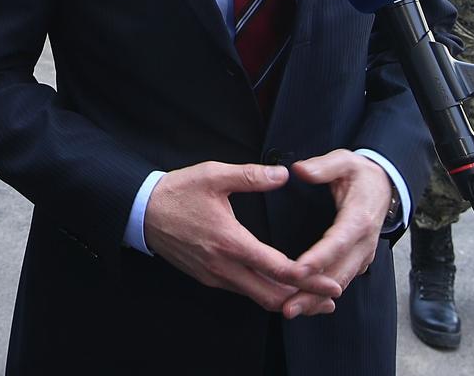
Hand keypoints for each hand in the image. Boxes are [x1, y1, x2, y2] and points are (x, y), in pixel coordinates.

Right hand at [142, 161, 340, 317]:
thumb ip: (250, 175)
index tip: (331, 281)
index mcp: (229, 241)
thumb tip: (283, 175)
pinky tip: (278, 286)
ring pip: (256, 297)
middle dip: (304, 299)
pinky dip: (265, 293)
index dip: (308, 278)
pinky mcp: (207, 277)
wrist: (141, 211)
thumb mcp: (213, 175)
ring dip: (285, 298)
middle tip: (331, 297)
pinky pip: (242, 291)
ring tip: (312, 296)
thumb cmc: (178, 191)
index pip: (276, 268)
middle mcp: (223, 266)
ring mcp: (214, 276)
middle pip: (271, 295)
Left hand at [287, 151, 391, 296]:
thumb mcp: (344, 160)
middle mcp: (364, 242)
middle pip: (338, 272)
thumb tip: (299, 170)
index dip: (319, 258)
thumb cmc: (360, 174)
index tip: (298, 270)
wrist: (385, 186)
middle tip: (288, 306)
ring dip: (315, 299)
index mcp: (359, 218)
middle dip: (313, 291)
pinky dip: (322, 295)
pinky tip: (302, 304)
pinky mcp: (357, 261)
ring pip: (339, 282)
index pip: (338, 242)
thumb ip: (323, 166)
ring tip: (290, 310)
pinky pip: (340, 280)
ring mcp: (363, 255)